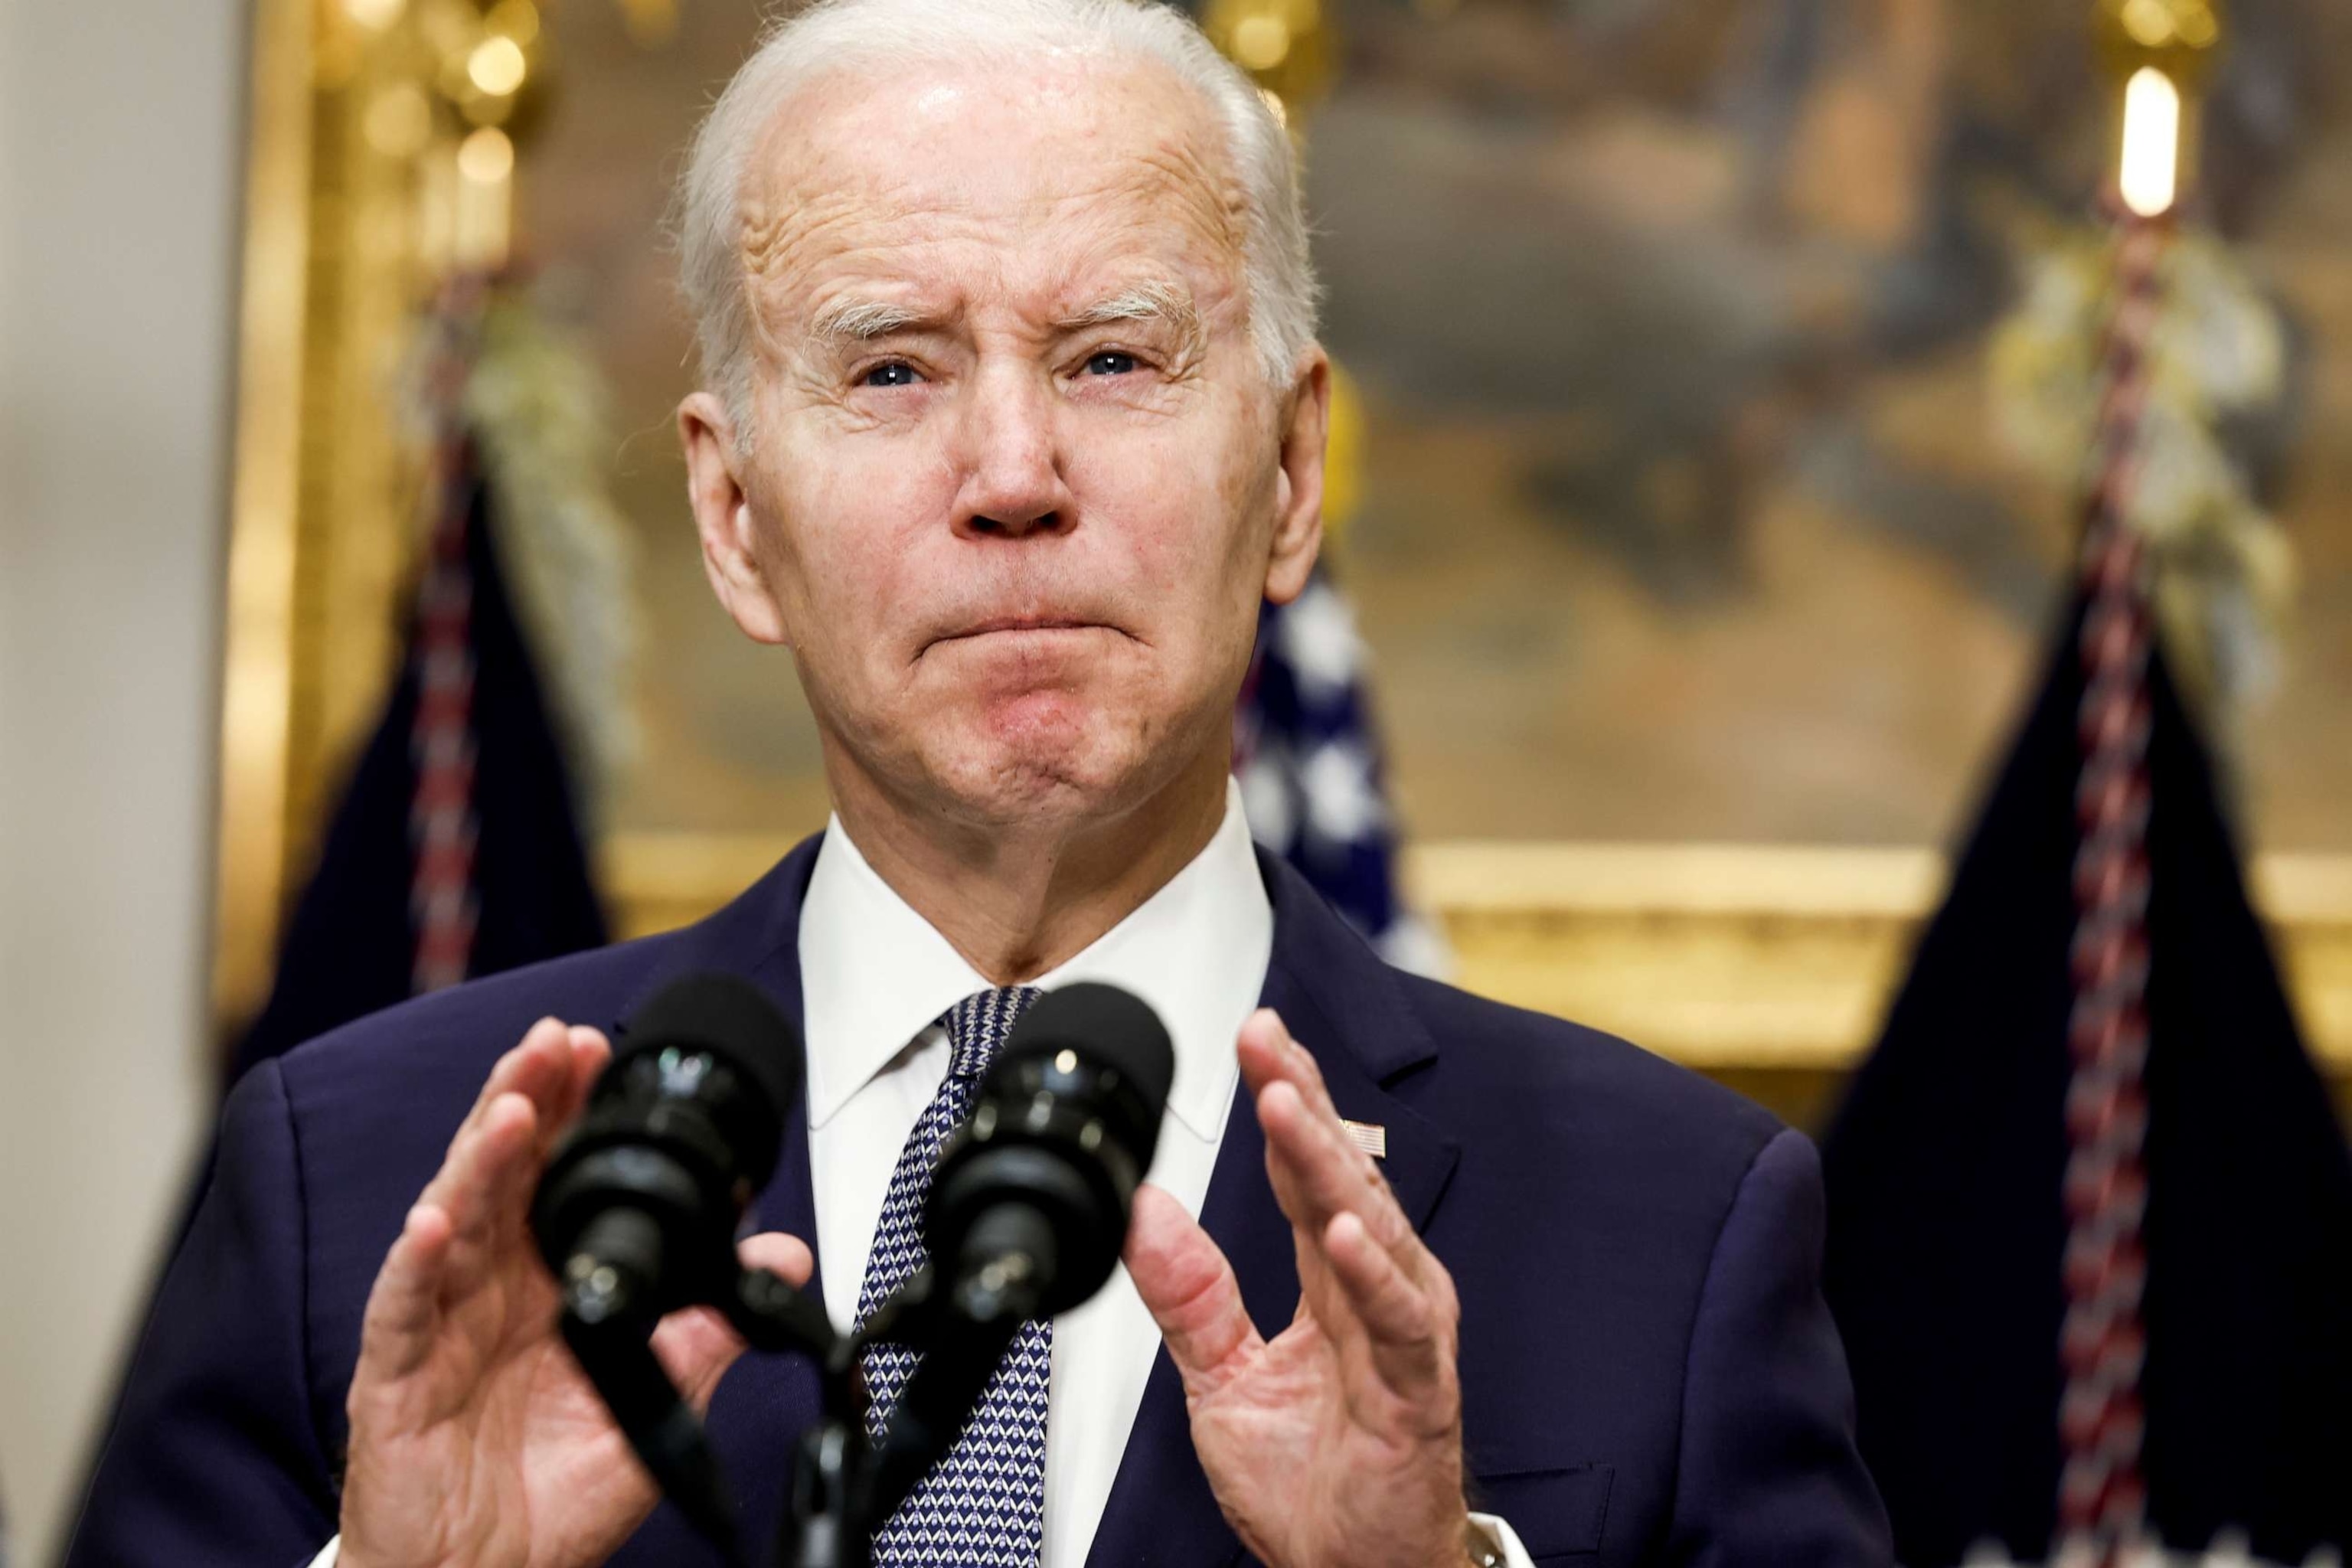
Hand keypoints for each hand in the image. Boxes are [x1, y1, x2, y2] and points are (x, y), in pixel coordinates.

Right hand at [339, 1018, 811, 1567]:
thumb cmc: (547, 1496)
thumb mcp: (650, 1402)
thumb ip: (708, 1326)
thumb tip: (781, 1259)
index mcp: (541, 1281)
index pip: (552, 1174)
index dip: (571, 1110)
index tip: (598, 1050)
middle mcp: (486, 1286)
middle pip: (501, 1170)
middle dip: (528, 1098)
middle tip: (556, 1039)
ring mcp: (437, 1322)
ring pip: (453, 1217)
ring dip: (481, 1157)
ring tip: (516, 1103)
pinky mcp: (394, 1373)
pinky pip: (403, 1306)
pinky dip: (418, 1260)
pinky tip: (435, 1219)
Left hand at [1125, 1009, 1471, 1567]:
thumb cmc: (1309, 1485)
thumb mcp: (1220, 1376)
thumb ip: (1187, 1292)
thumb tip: (1141, 1212)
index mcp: (1335, 1280)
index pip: (1306, 1171)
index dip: (1284, 1100)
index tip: (1254, 1037)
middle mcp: (1377, 1290)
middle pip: (1341, 1177)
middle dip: (1301, 1102)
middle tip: (1265, 1040)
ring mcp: (1404, 1334)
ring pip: (1371, 1229)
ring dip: (1327, 1166)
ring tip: (1287, 1109)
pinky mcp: (1418, 1388)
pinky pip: (1398, 1322)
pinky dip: (1372, 1273)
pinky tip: (1343, 1231)